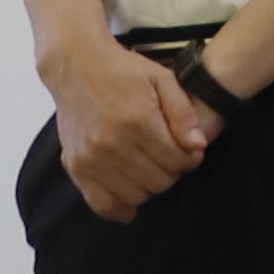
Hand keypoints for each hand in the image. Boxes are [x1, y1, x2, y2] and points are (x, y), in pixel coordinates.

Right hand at [41, 37, 216, 219]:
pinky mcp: (76, 166)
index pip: (177, 162)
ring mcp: (91, 159)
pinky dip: (119, 207)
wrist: (76, 65)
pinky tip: (129, 202)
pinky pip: (102, 204)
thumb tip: (198, 146)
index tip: (187, 149)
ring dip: (147, 185)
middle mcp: (113, 145)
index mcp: (138, 122)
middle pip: (159, 182)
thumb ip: (183, 113)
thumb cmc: (123, 71)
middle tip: (167, 155)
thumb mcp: (162, 79)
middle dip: (171, 171)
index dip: (190, 158)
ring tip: (147, 165)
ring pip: (136, 196)